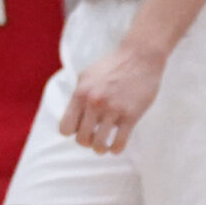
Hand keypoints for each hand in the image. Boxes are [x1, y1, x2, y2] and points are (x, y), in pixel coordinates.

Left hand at [60, 39, 166, 155]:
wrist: (140, 55)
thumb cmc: (113, 65)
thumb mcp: (86, 76)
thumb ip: (78, 95)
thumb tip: (72, 114)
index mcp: (80, 94)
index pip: (66, 127)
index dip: (72, 131)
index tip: (80, 128)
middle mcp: (94, 103)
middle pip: (81, 139)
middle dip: (86, 141)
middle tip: (93, 138)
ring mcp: (113, 110)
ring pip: (99, 144)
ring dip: (100, 148)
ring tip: (103, 146)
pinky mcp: (131, 115)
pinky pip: (119, 142)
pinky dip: (116, 149)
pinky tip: (116, 146)